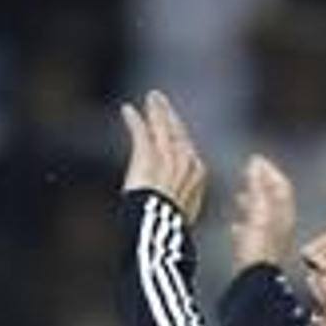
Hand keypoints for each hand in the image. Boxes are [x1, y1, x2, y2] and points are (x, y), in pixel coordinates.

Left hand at [120, 90, 207, 222]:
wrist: (164, 227)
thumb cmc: (174, 227)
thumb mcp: (185, 213)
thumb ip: (183, 200)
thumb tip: (180, 204)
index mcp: (198, 176)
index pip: (189, 149)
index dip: (180, 135)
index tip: (174, 126)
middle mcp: (185, 162)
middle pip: (178, 132)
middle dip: (169, 115)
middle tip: (160, 100)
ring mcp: (167, 157)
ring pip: (162, 127)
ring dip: (156, 111)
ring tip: (151, 97)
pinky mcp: (148, 156)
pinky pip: (141, 132)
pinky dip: (134, 120)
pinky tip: (127, 110)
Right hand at [231, 152, 296, 269]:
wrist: (253, 281)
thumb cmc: (257, 247)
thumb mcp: (257, 210)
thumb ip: (257, 186)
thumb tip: (256, 163)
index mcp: (283, 214)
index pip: (281, 186)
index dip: (269, 171)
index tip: (256, 161)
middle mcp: (281, 226)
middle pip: (273, 200)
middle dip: (260, 185)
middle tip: (248, 174)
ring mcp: (271, 241)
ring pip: (263, 216)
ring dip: (252, 204)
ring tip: (240, 196)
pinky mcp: (260, 253)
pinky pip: (254, 233)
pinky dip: (246, 223)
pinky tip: (236, 226)